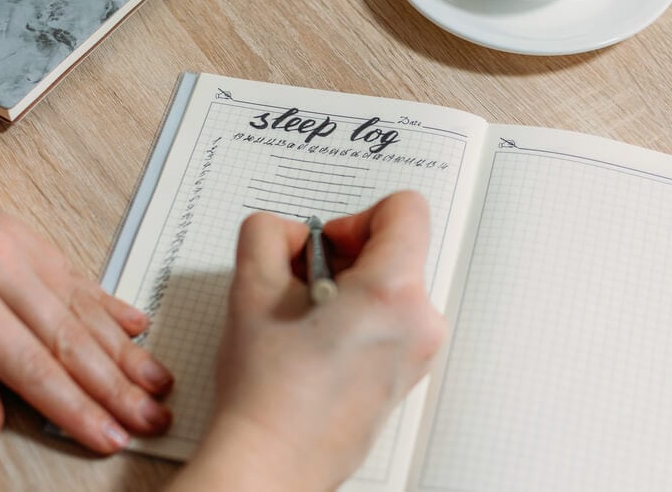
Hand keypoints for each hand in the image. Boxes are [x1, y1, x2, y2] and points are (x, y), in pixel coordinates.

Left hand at [0, 135, 172, 453]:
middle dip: (116, 387)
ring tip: (158, 383)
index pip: (30, 365)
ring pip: (84, 307)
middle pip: (71, 338)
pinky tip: (138, 327)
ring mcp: (19, 243)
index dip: (75, 407)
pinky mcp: (26, 233)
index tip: (108, 435)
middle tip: (152, 418)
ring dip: (125, 351)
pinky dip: (109, 305)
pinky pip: (78, 274)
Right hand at [167, 191, 445, 490]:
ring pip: (390, 286)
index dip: (355, 217)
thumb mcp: (251, 288)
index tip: (324, 248)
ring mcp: (419, 353)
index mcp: (393, 294)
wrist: (273, 462)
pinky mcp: (407, 374)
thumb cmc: (268, 393)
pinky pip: (390, 320)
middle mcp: (421, 323)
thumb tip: (290, 234)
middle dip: (344, 259)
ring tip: (305, 325)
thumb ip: (267, 233)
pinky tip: (317, 347)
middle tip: (302, 290)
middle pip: (395, 250)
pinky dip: (356, 319)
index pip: (405, 209)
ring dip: (347, 290)